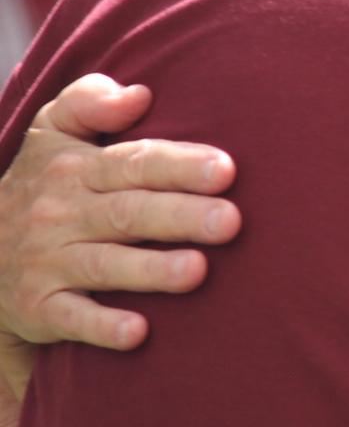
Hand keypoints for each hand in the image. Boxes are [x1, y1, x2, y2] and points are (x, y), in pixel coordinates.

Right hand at [0, 75, 240, 361]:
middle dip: (180, 216)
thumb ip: (90, 100)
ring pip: (105, 265)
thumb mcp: (52, 129)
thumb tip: (140, 93)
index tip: (226, 169)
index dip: (179, 165)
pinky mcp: (38, 307)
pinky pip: (70, 318)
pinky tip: (139, 333)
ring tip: (199, 271)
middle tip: (231, 221)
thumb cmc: (44, 182)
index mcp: (77, 168)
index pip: (135, 162)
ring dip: (151, 270)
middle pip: (129, 212)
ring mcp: (48, 261)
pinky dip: (102, 327)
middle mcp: (63, 213)